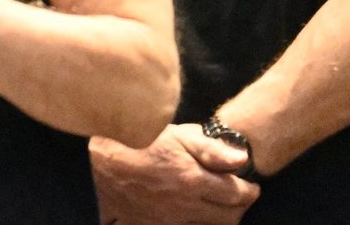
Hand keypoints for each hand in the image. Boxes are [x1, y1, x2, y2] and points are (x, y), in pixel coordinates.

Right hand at [91, 124, 258, 224]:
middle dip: (238, 209)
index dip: (249, 190)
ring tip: (213, 207)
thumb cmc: (138, 139)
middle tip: (237, 197)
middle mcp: (183, 208)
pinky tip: (183, 217)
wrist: (98, 157)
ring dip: (215, 220)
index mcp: (193, 181)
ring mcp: (165, 222)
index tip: (251, 185)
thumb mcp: (176, 134)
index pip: (237, 195)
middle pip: (226, 219)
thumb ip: (211, 148)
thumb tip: (242, 158)